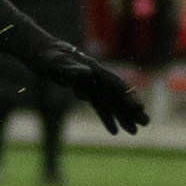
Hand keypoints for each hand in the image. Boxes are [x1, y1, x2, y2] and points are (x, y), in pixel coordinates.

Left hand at [27, 38, 150, 135]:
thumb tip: (88, 72)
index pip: (115, 85)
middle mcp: (97, 78)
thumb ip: (72, 68)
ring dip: (122, 117)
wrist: (40, 53)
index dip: (128, 96)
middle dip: (131, 110)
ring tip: (134, 132)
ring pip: (111, 103)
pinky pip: (100, 106)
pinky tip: (114, 131)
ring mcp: (92, 84)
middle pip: (118, 95)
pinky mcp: (85, 90)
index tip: (139, 107)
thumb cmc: (48, 57)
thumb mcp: (57, 63)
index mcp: (94, 71)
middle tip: (145, 124)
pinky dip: (107, 118)